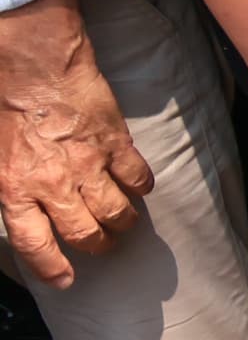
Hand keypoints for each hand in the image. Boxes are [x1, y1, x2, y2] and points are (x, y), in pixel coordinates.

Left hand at [0, 0, 147, 290]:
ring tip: (123, 222)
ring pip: (117, 212)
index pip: (36, 244)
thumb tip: (12, 201)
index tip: (65, 280)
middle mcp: (54, 185)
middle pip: (84, 233)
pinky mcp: (115, 143)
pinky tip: (140, 186)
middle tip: (101, 246)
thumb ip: (4, 182)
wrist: (33, 60)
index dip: (52, 267)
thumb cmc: (2, 99)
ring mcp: (89, 165)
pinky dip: (141, 186)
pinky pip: (138, 177)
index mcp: (15, 189)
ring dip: (122, 222)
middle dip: (97, 246)